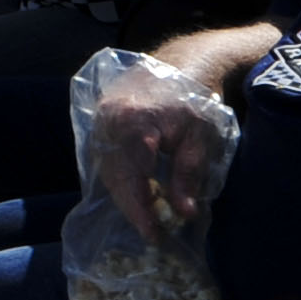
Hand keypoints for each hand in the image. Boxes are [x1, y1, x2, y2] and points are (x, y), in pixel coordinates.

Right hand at [85, 94, 221, 241]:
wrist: (181, 64)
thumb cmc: (195, 100)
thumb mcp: (201, 138)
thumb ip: (189, 175)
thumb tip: (185, 214)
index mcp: (134, 123)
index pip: (133, 177)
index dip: (141, 210)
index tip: (155, 235)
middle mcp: (109, 122)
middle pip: (115, 177)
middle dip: (132, 209)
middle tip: (152, 233)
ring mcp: (100, 121)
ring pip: (107, 170)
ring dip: (125, 197)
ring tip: (146, 219)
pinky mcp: (100, 123)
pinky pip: (106, 159)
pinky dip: (120, 180)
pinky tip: (137, 194)